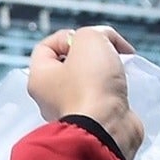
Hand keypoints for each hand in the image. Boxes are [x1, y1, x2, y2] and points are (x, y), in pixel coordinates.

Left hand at [27, 25, 145, 159]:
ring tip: (116, 70)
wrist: (107, 128)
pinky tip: (121, 88)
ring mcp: (71, 109)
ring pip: (88, 79)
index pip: (45, 47)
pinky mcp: (92, 119)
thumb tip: (103, 40)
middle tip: (107, 53)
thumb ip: (92, 32)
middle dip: (92, 52)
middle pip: (70, 62)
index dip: (67, 36)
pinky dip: (112, 88)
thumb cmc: (91, 85)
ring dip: (105, 69)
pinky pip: (101, 96)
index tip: (88, 41)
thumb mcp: (89, 39)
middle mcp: (50, 97)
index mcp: (39, 79)